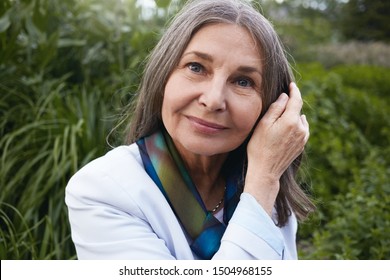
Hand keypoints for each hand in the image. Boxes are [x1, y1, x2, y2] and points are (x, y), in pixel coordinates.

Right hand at [244, 83, 308, 214]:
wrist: (265, 171)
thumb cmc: (260, 147)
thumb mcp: (263, 124)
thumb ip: (276, 108)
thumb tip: (284, 96)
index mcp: (291, 121)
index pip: (296, 100)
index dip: (294, 90)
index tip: (291, 85)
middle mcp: (301, 129)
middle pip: (298, 110)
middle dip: (291, 104)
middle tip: (282, 100)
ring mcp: (303, 138)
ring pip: (300, 120)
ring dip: (293, 116)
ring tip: (282, 117)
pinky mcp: (301, 146)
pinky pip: (301, 130)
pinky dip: (295, 125)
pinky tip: (286, 128)